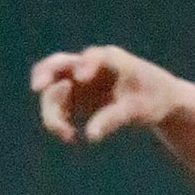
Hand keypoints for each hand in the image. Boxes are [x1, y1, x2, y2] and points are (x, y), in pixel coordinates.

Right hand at [30, 45, 185, 145]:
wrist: (157, 101)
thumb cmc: (153, 100)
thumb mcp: (139, 111)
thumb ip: (114, 119)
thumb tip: (90, 136)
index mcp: (110, 59)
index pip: (94, 57)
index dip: (86, 64)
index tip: (81, 77)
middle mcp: (89, 65)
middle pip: (58, 66)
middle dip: (46, 75)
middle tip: (37, 88)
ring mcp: (79, 80)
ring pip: (53, 90)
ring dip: (53, 112)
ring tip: (67, 137)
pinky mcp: (76, 97)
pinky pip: (59, 107)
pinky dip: (59, 120)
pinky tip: (71, 137)